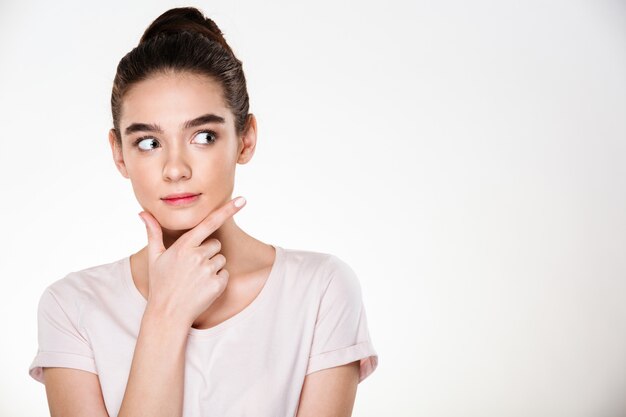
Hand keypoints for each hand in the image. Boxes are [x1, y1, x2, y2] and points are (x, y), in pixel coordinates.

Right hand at [137, 196, 246, 326]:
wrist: (167, 314)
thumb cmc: (160, 284)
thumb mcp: (154, 257)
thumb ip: (153, 232)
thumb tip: (143, 213)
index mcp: (184, 246)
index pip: (209, 222)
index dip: (227, 210)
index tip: (242, 200)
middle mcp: (197, 256)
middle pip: (215, 244)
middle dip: (207, 252)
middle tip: (191, 267)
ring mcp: (208, 270)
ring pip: (221, 259)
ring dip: (212, 266)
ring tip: (195, 278)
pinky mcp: (218, 284)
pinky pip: (225, 274)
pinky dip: (217, 280)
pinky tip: (203, 287)